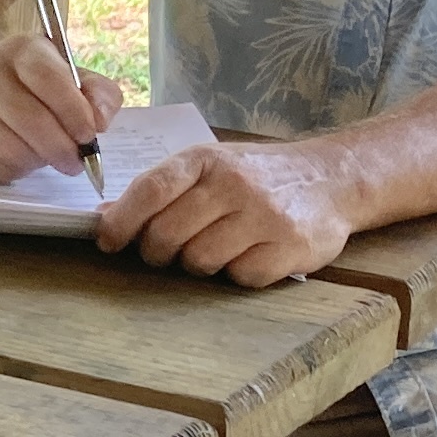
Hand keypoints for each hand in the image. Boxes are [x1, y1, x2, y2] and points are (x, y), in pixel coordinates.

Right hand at [0, 33, 125, 183]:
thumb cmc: (35, 84)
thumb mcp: (70, 74)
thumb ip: (98, 93)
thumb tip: (100, 121)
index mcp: (22, 51)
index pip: (48, 78)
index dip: (73, 111)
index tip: (89, 135)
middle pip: (29, 119)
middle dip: (60, 148)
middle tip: (78, 162)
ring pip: (10, 148)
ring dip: (39, 162)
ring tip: (51, 159)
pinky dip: (18, 171)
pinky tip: (26, 160)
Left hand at [96, 138, 357, 285]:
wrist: (333, 178)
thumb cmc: (258, 177)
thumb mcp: (210, 168)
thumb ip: (162, 190)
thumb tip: (104, 217)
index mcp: (207, 160)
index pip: (151, 190)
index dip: (122, 220)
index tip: (108, 242)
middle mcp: (234, 184)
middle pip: (168, 233)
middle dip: (157, 252)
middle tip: (166, 252)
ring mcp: (264, 215)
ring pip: (200, 260)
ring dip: (198, 264)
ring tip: (215, 248)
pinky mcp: (290, 247)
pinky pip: (240, 277)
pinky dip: (237, 274)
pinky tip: (249, 255)